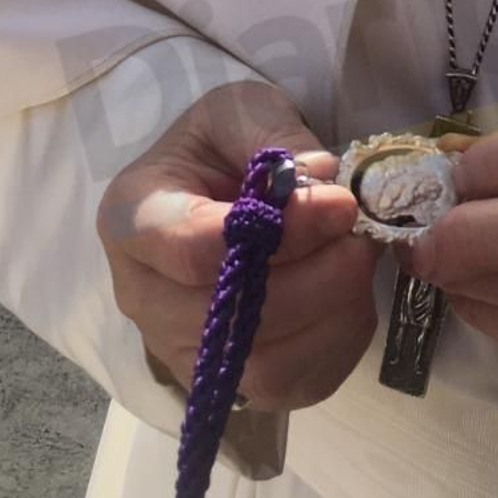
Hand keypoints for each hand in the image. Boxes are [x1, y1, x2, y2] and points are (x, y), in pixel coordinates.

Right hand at [98, 80, 379, 409]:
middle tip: (363, 234)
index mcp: (133, 218)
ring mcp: (181, 350)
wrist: (214, 186)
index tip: (341, 204)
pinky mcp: (228, 383)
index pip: (194, 249)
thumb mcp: (239, 111)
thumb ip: (275, 137)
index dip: (279, 234)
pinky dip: (337, 342)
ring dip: (333, 311)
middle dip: (317, 275)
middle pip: (232, 317)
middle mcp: (144, 297)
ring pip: (264, 364)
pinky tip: (350, 295)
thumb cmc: (220, 146)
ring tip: (360, 257)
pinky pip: (291, 386)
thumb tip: (323, 181)